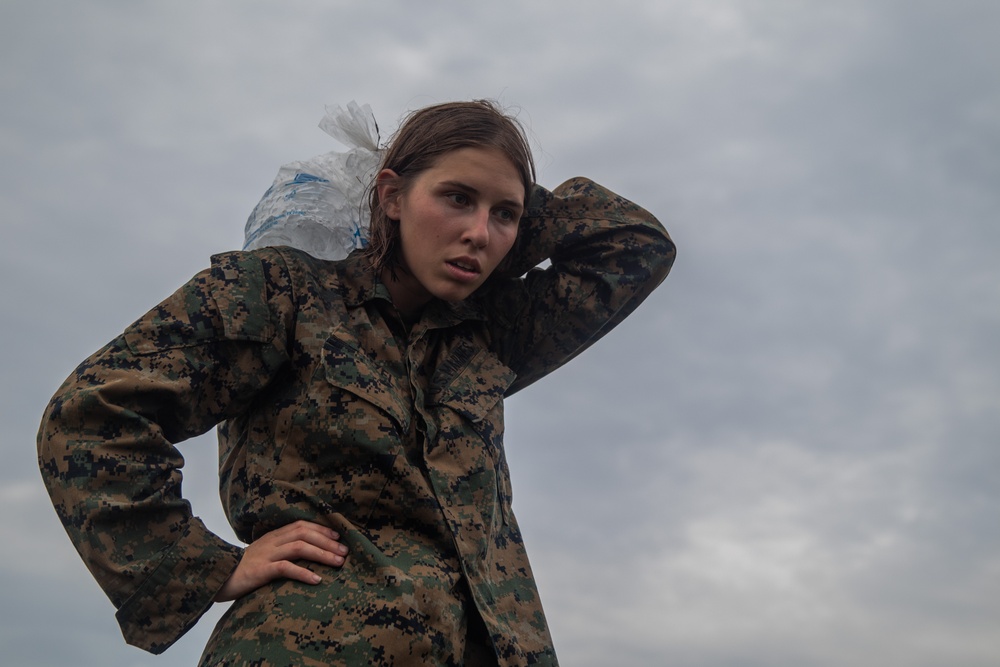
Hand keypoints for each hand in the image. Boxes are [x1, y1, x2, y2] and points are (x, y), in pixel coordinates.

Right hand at [215, 520, 348, 601]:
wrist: (216, 579)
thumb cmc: (242, 570)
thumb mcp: (263, 555)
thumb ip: (280, 551)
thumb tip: (306, 553)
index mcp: (272, 536)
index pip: (301, 525)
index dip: (321, 529)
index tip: (338, 537)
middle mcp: (271, 542)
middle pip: (304, 533)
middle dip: (327, 542)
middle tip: (345, 552)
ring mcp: (265, 555)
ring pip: (299, 547)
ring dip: (322, 554)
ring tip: (338, 563)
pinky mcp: (260, 570)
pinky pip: (285, 568)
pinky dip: (303, 572)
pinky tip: (317, 579)